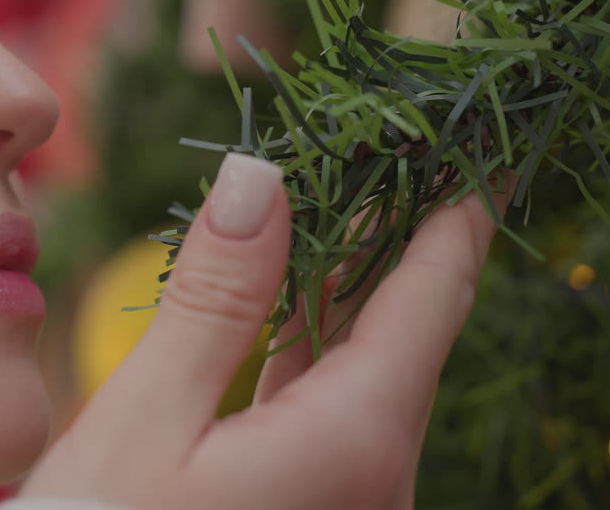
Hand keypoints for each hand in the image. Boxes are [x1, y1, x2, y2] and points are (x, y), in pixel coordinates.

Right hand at [21, 153, 499, 509]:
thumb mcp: (144, 421)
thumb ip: (212, 300)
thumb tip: (260, 177)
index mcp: (352, 444)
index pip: (431, 297)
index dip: (453, 208)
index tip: (465, 137)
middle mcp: (374, 477)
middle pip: (408, 326)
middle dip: (401, 228)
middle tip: (392, 139)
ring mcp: (346, 498)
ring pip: (367, 363)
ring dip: (352, 275)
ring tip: (343, 190)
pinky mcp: (309, 505)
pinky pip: (329, 402)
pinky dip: (314, 335)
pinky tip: (293, 290)